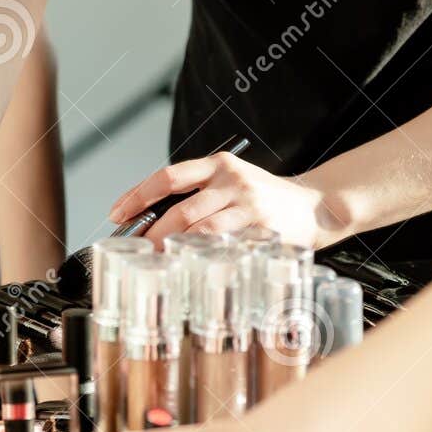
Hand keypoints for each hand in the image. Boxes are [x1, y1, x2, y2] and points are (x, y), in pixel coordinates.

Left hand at [109, 150, 339, 247]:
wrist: (315, 205)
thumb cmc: (263, 197)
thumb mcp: (230, 182)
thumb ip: (197, 193)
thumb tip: (149, 218)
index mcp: (218, 164)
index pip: (168, 176)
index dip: (137, 195)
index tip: (116, 214)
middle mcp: (231, 179)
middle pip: (180, 208)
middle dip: (152, 233)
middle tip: (135, 251)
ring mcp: (248, 204)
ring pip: (200, 229)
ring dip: (174, 248)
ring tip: (157, 262)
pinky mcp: (262, 228)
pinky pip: (226, 246)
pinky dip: (204, 257)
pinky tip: (191, 267)